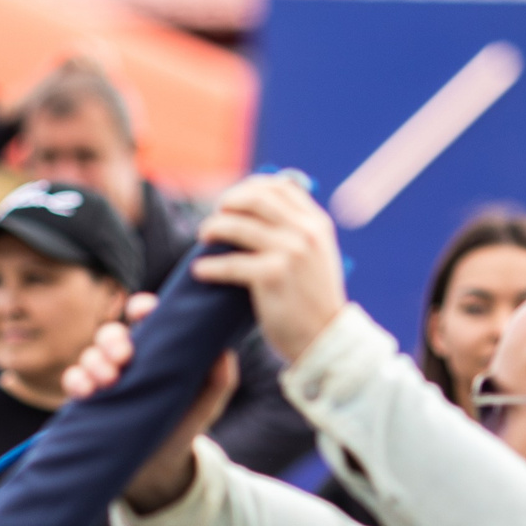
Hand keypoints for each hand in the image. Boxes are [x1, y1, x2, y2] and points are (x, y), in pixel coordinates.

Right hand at [63, 292, 239, 514]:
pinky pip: (72, 380)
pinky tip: (87, 393)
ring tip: (108, 381)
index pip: (145, 318)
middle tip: (124, 357)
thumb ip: (219, 380)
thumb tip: (223, 352)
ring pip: (89, 354)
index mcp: (155, 350)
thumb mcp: (208, 404)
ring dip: (95, 361)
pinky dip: (76, 380)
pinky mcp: (89, 400)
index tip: (143, 311)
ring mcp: (105, 378)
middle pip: (111, 333)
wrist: (161, 469)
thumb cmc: (184, 425)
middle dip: (113, 339)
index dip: (142, 308)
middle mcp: (127, 360)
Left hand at [190, 175, 345, 363]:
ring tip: (203, 238)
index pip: (280, 186)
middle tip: (214, 218)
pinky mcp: (272, 276)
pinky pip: (230, 264)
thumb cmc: (313, 299)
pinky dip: (209, 266)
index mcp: (317, 224)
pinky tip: (199, 271)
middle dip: (228, 203)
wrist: (326, 339)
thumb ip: (296, 230)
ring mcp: (290, 253)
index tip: (231, 202)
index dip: (249, 188)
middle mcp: (306, 232)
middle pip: (256, 198)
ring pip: (237, 226)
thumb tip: (256, 208)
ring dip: (213, 228)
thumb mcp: (316, 256)